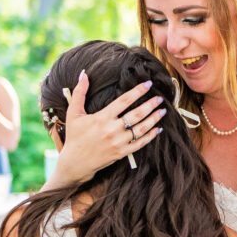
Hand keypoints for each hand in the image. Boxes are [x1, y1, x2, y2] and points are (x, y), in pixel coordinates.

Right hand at [51, 71, 165, 185]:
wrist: (75, 162)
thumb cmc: (75, 136)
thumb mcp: (74, 113)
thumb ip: (79, 92)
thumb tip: (84, 74)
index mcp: (102, 118)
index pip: (124, 101)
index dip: (137, 91)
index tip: (147, 84)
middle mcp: (112, 129)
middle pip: (136, 114)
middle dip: (150, 104)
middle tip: (160, 98)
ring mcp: (118, 142)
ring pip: (141, 129)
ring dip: (154, 119)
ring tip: (162, 111)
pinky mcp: (122, 153)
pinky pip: (140, 143)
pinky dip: (150, 136)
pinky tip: (158, 129)